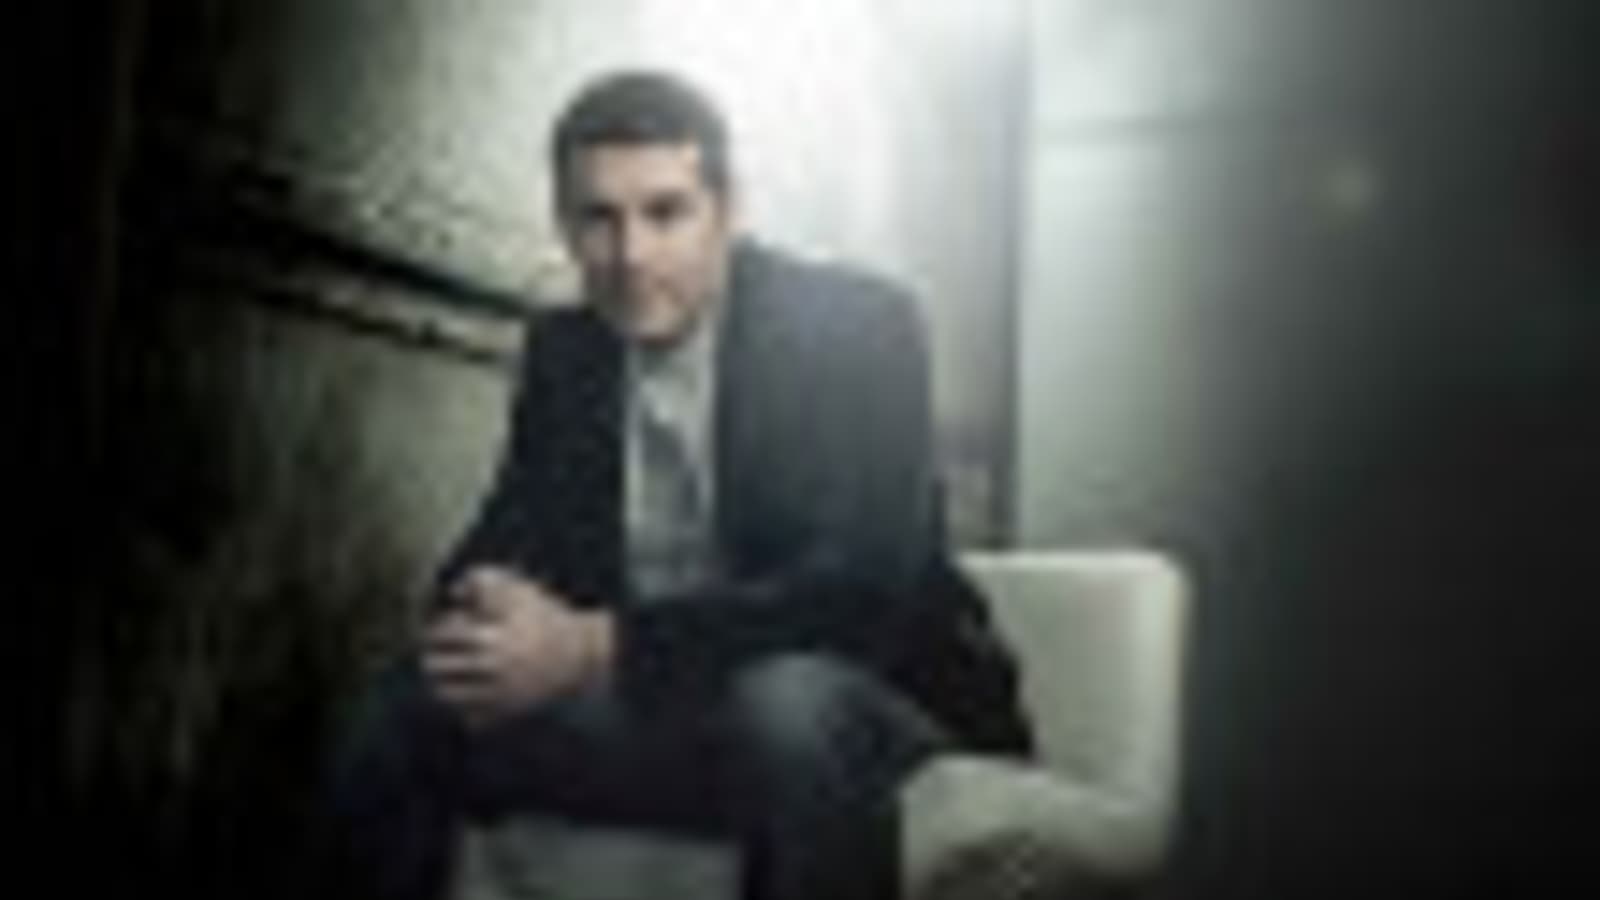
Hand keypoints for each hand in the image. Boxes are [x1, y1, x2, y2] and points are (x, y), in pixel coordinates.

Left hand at [421, 565, 614, 728]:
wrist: (581, 655)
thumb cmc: (546, 618)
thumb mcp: (517, 589)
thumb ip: (481, 581)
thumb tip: (454, 591)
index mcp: (486, 636)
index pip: (439, 634)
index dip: (437, 627)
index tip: (445, 626)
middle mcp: (486, 668)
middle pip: (434, 666)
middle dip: (433, 656)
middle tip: (437, 651)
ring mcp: (495, 693)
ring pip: (446, 695)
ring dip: (441, 681)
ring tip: (450, 673)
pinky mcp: (505, 712)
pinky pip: (470, 719)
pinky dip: (464, 709)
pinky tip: (473, 694)